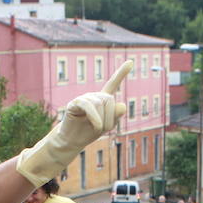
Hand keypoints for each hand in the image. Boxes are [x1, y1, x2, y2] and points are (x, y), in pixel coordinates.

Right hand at [16, 61, 131, 185]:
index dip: (121, 73)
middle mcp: (95, 96)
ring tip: (95, 129)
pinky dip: (95, 118)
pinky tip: (96, 126)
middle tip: (103, 129)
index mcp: (103, 100)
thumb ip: (115, 116)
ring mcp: (85, 98)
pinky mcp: (76, 103)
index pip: (113, 84)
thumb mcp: (107, 126)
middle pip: (110, 101)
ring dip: (102, 122)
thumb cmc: (88, 132)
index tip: (130, 62)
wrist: (72, 140)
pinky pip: (90, 107)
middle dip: (110, 119)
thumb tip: (122, 105)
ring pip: (101, 104)